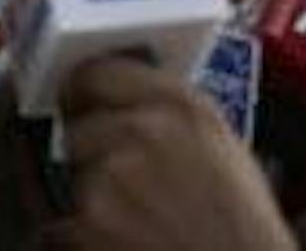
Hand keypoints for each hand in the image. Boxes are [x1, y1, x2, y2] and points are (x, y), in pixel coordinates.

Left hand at [55, 56, 293, 250]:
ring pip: (74, 177)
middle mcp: (144, 132)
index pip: (99, 71)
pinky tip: (126, 242)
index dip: (84, 89)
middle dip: (90, 152)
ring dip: (93, 199)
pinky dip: (83, 237)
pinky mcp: (86, 224)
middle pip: (77, 126)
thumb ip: (171, 114)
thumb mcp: (223, 148)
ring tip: (138, 222)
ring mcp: (110, 178)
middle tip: (120, 182)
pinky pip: (63, 224)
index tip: (79, 100)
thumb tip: (126, 103)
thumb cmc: (242, 230)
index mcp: (182, 107)